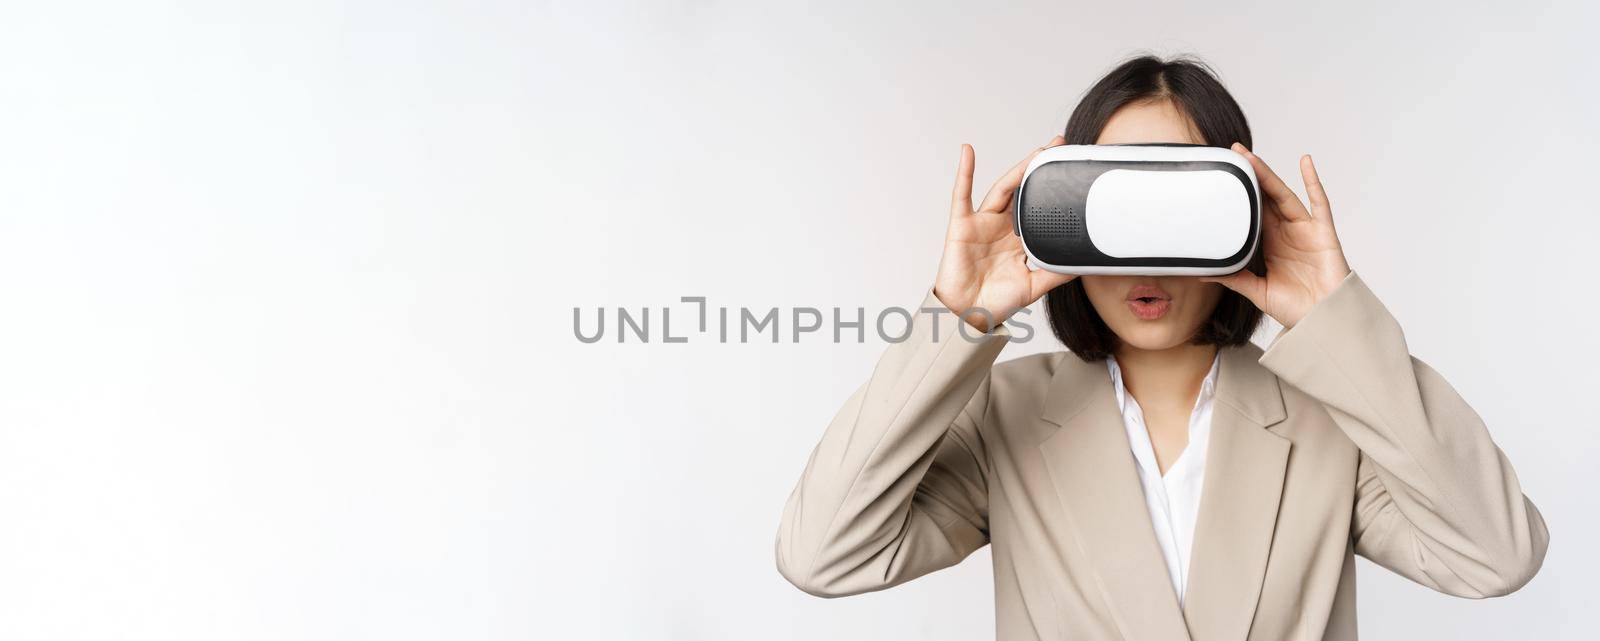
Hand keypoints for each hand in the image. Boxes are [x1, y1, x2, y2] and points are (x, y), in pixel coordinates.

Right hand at [934, 136, 1076, 331]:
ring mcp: (982, 222)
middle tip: (1059, 145)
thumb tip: (1084, 262)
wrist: (968, 315)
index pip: (1039, 206)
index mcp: (1019, 238)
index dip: (1052, 187)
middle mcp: (1002, 226)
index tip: (1070, 169)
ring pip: (1002, 188)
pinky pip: (961, 194)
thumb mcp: (1035, 286)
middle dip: (1039, 166)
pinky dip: (964, 172)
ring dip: (1019, 167)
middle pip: (1023, 189)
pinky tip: (968, 152)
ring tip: (1037, 150)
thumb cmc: (996, 302)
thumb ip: (1057, 272)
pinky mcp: (962, 224)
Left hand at [1200, 144, 1351, 328]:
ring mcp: (1306, 230)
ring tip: (1251, 156)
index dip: (1239, 193)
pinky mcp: (1324, 233)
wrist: (1321, 321)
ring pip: (1284, 195)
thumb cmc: (1293, 307)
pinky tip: (1305, 162)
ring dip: (1268, 175)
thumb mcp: (1255, 290)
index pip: (1251, 211)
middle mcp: (1286, 232)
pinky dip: (1313, 181)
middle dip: (1250, 175)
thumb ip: (1232, 278)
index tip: (1223, 175)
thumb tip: (1201, 272)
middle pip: (1265, 197)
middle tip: (1232, 152)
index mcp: (1269, 243)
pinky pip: (1319, 203)